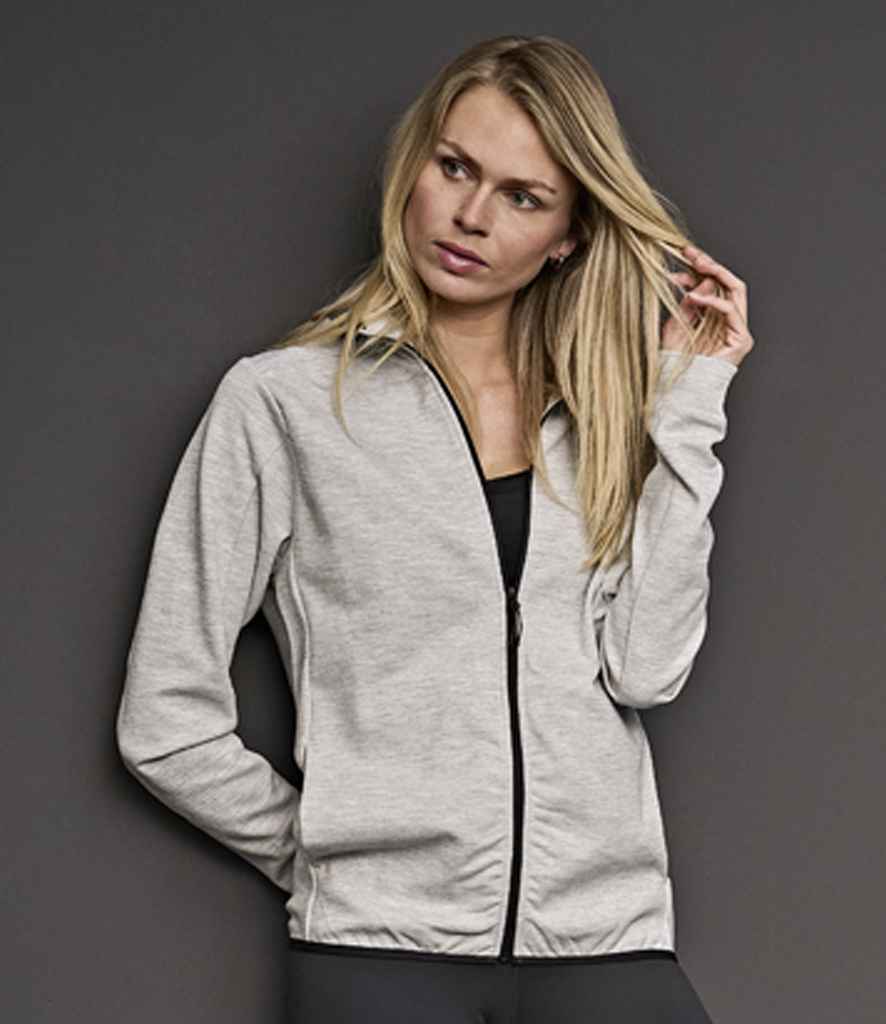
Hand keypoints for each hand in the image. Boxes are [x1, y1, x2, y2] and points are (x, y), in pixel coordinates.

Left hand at [662, 244, 753, 368]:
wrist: (680, 389)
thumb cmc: (676, 362)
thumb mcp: (676, 325)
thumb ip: (686, 304)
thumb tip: (697, 281)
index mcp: (712, 316)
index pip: (711, 284)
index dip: (697, 269)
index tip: (680, 256)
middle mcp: (727, 320)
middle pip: (726, 282)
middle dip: (709, 264)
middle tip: (691, 253)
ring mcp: (736, 328)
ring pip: (735, 289)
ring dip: (715, 273)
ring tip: (697, 265)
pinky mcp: (741, 338)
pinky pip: (730, 310)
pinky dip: (712, 300)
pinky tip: (693, 296)